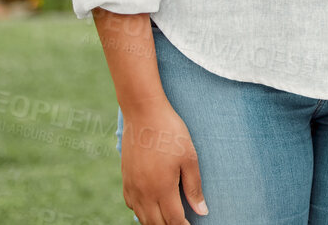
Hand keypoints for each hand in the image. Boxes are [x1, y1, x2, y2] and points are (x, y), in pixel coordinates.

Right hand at [118, 103, 206, 222]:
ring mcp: (132, 187)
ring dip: (154, 222)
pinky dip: (141, 211)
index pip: (173, 220)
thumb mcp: (189, 158)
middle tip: (182, 223)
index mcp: (162, 189)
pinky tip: (150, 207)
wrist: (144, 114)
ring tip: (167, 219)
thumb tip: (201, 211)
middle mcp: (144, 193)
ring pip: (141, 217)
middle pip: (156, 223)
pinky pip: (131, 205)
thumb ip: (194, 187)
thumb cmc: (171, 133)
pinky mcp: (125, 179)